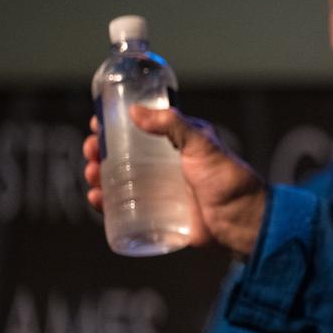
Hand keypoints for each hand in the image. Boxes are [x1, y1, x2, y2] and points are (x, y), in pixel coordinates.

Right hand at [83, 108, 267, 256]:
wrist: (242, 222)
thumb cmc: (228, 179)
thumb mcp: (203, 144)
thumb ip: (174, 125)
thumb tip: (134, 111)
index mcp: (176, 144)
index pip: (139, 130)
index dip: (116, 126)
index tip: (97, 123)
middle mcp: (165, 166)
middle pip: (122, 155)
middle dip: (100, 151)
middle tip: (90, 151)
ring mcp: (160, 191)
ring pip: (119, 181)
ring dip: (98, 176)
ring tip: (91, 175)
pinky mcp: (158, 216)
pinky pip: (126, 208)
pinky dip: (107, 204)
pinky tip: (97, 199)